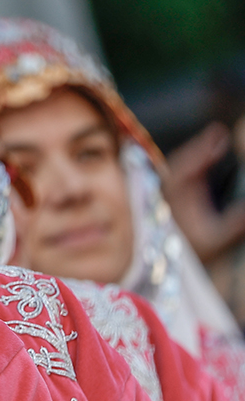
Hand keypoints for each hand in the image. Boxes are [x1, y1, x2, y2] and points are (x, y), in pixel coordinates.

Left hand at [163, 122, 244, 262]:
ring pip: (177, 167)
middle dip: (201, 146)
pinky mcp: (164, 201)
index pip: (192, 165)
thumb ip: (240, 221)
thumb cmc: (195, 253)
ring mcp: (164, 195)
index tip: (220, 134)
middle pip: (183, 161)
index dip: (206, 148)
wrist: (165, 268)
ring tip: (213, 141)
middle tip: (218, 133)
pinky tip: (201, 162)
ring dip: (194, 153)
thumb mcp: (221, 239)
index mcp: (180, 196)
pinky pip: (174, 175)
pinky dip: (188, 164)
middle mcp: (168, 192)